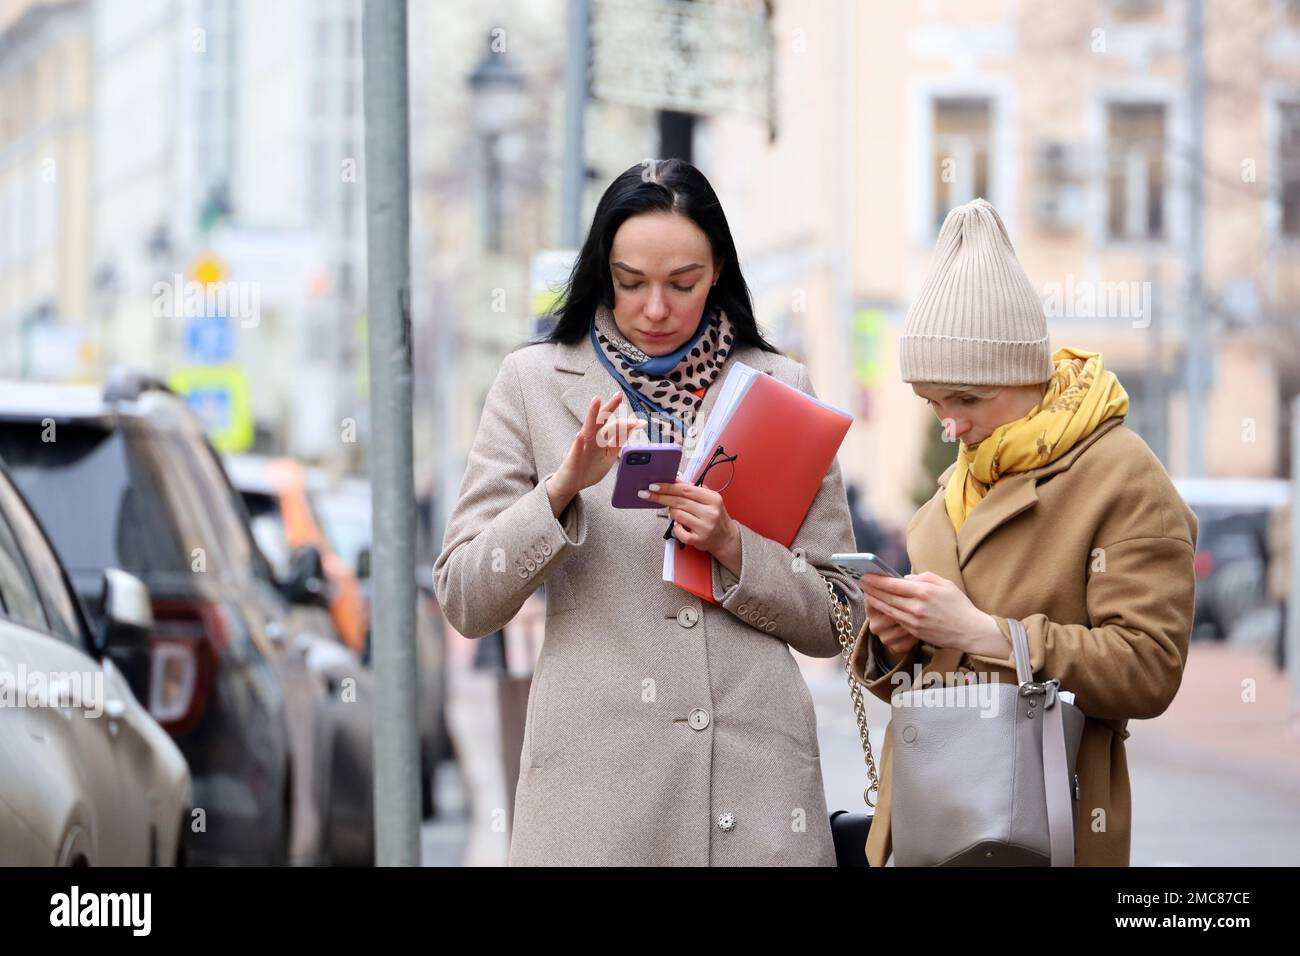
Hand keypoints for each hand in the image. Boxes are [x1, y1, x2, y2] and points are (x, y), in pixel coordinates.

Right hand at [548, 393, 647, 506]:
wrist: (572, 484)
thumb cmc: (589, 469)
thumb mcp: (609, 456)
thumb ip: (618, 441)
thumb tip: (631, 428)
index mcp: (601, 438)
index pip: (615, 427)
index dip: (628, 424)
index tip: (642, 422)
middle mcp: (591, 439)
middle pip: (601, 420)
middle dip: (609, 407)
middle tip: (618, 395)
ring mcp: (582, 447)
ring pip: (587, 428)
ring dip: (592, 414)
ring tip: (596, 400)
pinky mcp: (573, 458)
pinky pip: (576, 450)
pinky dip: (578, 443)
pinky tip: (580, 435)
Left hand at [641, 481, 741, 574]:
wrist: (725, 538)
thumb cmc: (714, 515)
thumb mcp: (708, 499)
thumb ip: (692, 489)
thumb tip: (674, 480)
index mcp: (712, 498)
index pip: (686, 490)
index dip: (668, 487)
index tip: (654, 485)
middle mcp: (710, 512)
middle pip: (679, 502)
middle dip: (660, 497)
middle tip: (646, 494)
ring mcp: (705, 527)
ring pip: (677, 515)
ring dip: (672, 513)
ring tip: (676, 512)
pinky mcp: (699, 540)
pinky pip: (679, 532)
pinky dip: (676, 528)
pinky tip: (680, 526)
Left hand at [861, 571, 1006, 657]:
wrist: (970, 631)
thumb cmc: (959, 605)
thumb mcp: (945, 584)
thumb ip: (924, 577)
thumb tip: (905, 579)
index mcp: (924, 592)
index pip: (894, 585)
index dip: (877, 580)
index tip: (866, 574)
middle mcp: (917, 607)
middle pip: (887, 597)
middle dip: (872, 589)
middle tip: (861, 581)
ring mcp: (914, 621)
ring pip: (888, 609)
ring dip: (875, 601)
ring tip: (867, 593)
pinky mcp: (914, 631)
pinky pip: (896, 619)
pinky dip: (886, 612)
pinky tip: (880, 606)